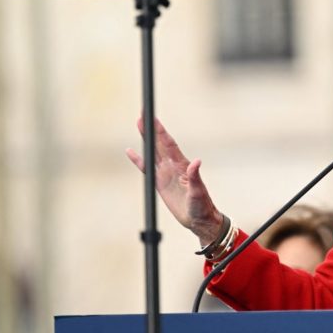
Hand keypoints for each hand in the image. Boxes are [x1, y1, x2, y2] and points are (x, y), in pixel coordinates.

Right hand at [126, 117, 223, 245]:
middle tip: (143, 113)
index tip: (153, 117)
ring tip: (138, 124)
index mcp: (182, 165)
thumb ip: (195, 177)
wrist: (198, 219)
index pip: (169, 144)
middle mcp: (173, 166)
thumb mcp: (198, 192)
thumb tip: (196, 162)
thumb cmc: (202, 205)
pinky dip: (138, 160)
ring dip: (146, 139)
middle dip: (152, 128)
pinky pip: (146, 169)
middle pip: (160, 143)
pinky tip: (130, 151)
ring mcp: (166, 173)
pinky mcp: (160, 183)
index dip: (160, 130)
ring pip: (153, 152)